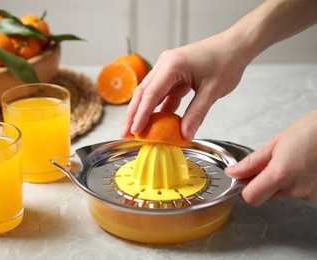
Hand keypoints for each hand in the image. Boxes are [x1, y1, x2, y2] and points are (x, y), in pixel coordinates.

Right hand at [121, 32, 248, 140]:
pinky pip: (162, 93)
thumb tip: (185, 135)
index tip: (135, 131)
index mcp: (172, 65)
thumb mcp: (212, 91)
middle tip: (125, 134)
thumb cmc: (227, 61)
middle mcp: (165, 64)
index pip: (151, 93)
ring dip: (143, 111)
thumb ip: (197, 114)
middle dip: (133, 114)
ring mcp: (168, 69)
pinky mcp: (174, 74)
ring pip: (150, 93)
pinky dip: (159, 107)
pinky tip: (156, 122)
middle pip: (144, 92)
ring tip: (136, 130)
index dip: (141, 114)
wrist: (236, 45)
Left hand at [226, 109, 316, 205]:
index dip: (243, 189)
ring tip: (291, 161)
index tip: (242, 180)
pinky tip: (302, 167)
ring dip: (280, 182)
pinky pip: (298, 193)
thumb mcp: (275, 143)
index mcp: (281, 174)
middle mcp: (296, 189)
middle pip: (265, 197)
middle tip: (269, 163)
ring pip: (282, 195)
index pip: (251, 198)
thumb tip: (233, 173)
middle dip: (262, 184)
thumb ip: (251, 163)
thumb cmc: (312, 131)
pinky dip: (296, 183)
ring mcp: (310, 194)